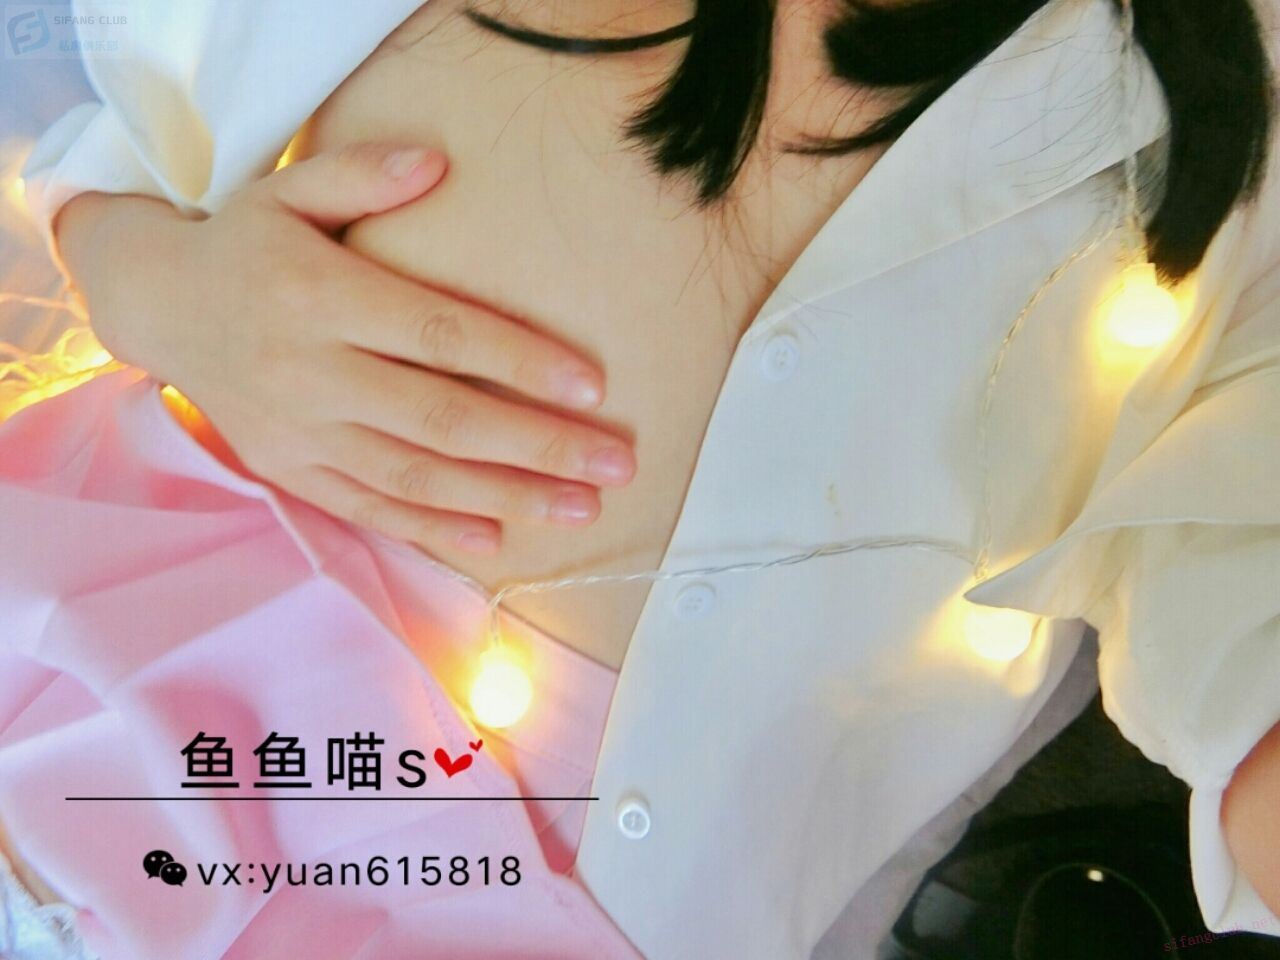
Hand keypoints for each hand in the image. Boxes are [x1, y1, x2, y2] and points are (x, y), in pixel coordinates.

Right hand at [55, 143, 635, 555]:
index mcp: (319, 298)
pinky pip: (369, 508)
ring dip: (505, 496)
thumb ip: (361, 176)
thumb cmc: (245, 244)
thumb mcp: (288, 190)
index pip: (439, 334)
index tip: (592, 386)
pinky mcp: (290, 470)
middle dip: (537, 446)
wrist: (158, 306)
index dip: (519, 361)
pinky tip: (495, 538)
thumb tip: (437, 164)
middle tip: (616, 463)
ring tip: (582, 508)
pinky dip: (432, 528)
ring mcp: (298, 432)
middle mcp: (309, 372)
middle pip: (443, 418)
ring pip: (416, 476)